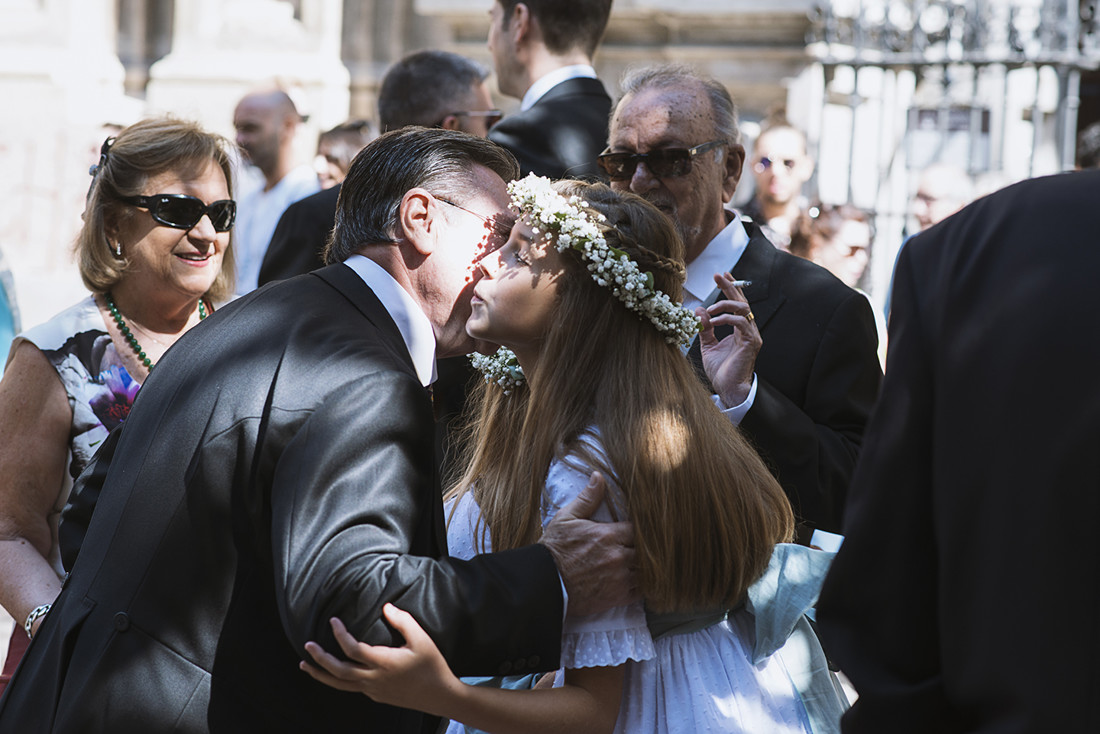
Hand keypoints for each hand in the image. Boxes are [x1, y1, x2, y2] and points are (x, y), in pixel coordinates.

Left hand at [300, 605, 460, 715]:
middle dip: (320, 658)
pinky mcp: (377, 696)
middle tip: (307, 645)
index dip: (340, 634)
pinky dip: (338, 680)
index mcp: (383, 662)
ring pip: (340, 684)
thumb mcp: (421, 639)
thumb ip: (403, 621)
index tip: (333, 621)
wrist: (440, 695)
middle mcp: (374, 679)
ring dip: (321, 674)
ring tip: (305, 665)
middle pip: (339, 670)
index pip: (353, 649)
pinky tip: (335, 673)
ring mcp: (373, 690)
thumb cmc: (432, 666)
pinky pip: (352, 688)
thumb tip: (386, 607)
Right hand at [539, 472, 637, 616]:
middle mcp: (618, 556)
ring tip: (646, 562)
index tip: (642, 528)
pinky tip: (640, 579)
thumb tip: (599, 477)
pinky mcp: (618, 596)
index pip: (639, 528)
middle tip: (647, 545)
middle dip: (648, 547)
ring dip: (647, 566)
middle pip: (648, 550)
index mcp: (608, 535)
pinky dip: (644, 585)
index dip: (642, 528)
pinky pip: (642, 590)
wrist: (544, 583)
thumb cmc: (554, 549)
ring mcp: (620, 578)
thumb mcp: (567, 518)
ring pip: (648, 570)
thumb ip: (587, 498)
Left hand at [697, 271, 761, 407]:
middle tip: (718, 276)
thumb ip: (705, 329)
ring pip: (743, 309)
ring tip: (710, 310)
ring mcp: (751, 335)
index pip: (737, 304)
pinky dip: (726, 319)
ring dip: (725, 305)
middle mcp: (748, 329)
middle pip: (742, 301)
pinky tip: (714, 322)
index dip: (730, 289)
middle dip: (730, 287)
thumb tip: (699, 311)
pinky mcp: (751, 342)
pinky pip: (741, 323)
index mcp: (739, 329)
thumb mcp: (708, 346)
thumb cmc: (721, 371)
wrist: (728, 389)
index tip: (720, 276)